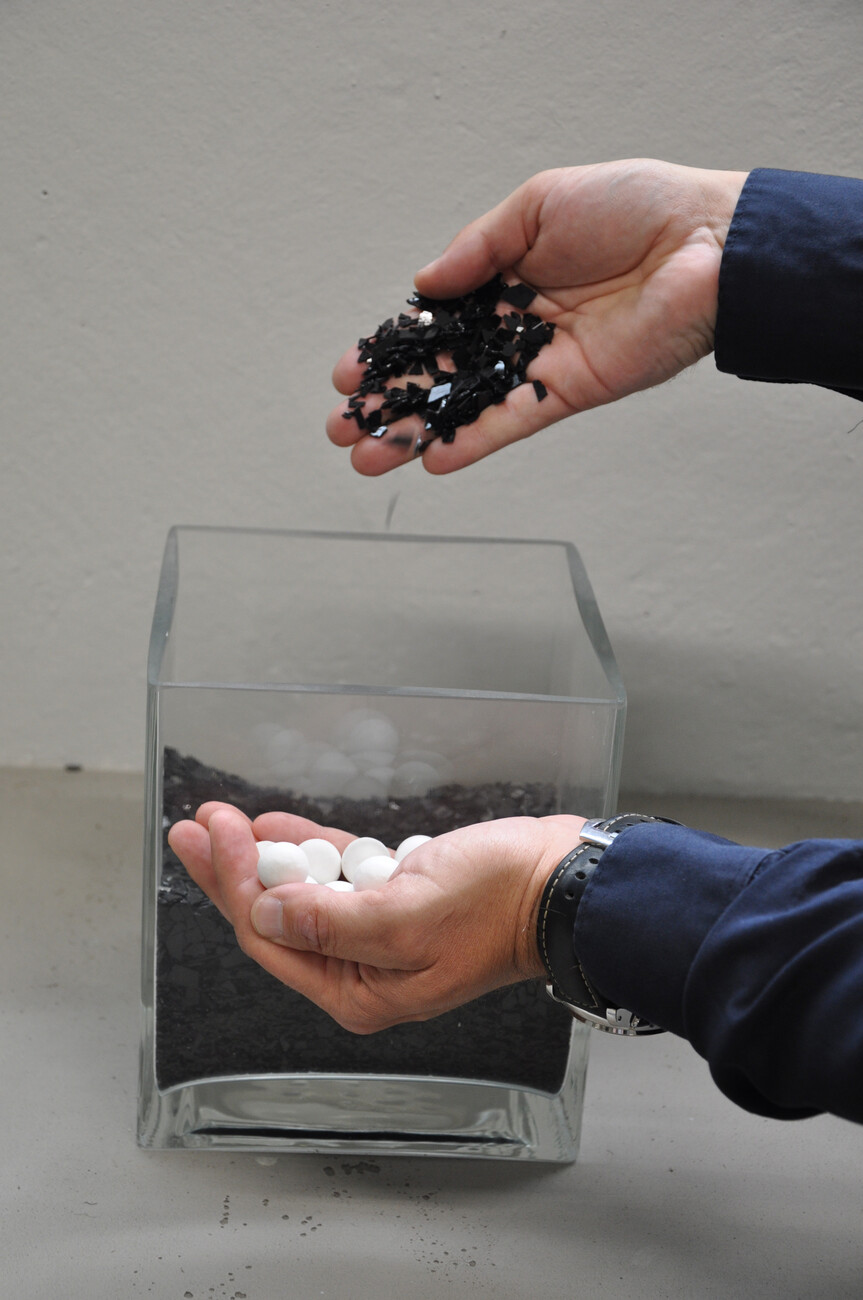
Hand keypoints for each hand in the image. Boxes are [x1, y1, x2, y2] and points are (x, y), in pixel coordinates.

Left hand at [167, 802, 586, 1032]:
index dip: (235, 883)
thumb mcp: (406, 917)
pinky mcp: (397, 895)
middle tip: (199, 824)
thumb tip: (266, 915)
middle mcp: (362, 968)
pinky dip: (308, 848)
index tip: (215, 832)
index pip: (271, 939)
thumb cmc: (498, 907)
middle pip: (277, 917)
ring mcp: (378, 930)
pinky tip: (279, 827)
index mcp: (360, 991)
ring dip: (265, 856)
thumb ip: (330, 921)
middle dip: (234, 869)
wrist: (562, 883)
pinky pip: (336, 873)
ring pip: (301, 892)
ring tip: (226, 820)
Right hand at [327, 158, 746, 474]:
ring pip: (466, 403)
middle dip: (389, 402)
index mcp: (506, 278)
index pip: (434, 324)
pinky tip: (432, 459)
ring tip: (368, 456)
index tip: (349, 374)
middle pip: (440, 372)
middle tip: (344, 428)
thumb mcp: (540, 203)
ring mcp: (541, 362)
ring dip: (417, 431)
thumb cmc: (637, 207)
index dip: (391, 350)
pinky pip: (512, 420)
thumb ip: (478, 247)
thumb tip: (424, 284)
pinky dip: (474, 440)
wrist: (708, 242)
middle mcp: (518, 326)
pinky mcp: (570, 389)